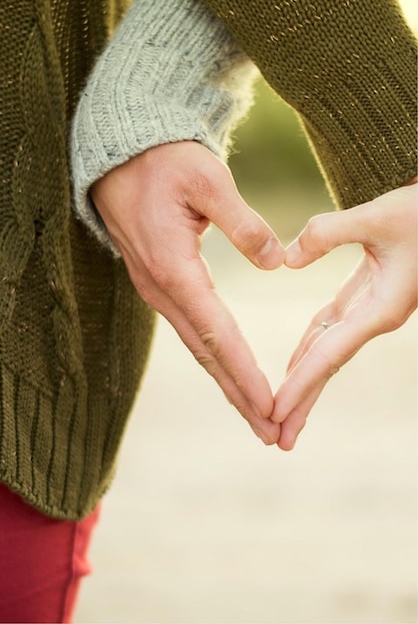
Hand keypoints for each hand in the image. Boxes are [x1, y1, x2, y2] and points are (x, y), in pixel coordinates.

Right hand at [91, 141, 284, 443]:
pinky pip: (189, 329)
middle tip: (270, 432)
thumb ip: (243, 223)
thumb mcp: (207, 180)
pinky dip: (212, 356)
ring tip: (255, 413)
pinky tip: (227, 370)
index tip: (270, 406)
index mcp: (174, 268)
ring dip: (226, 381)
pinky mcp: (157, 283)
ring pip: (196, 346)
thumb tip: (275, 263)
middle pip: (205, 353)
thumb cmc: (162, 162)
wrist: (117, 158)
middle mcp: (161, 288)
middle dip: (238, 394)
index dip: (245, 372)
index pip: (217, 332)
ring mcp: (155, 289)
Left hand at [272, 180, 417, 449]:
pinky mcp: (364, 297)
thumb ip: (329, 233)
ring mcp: (370, 311)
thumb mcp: (378, 216)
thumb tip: (286, 261)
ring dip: (304, 383)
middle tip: (275, 440)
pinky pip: (329, 331)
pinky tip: (294, 365)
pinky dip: (310, 350)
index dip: (299, 385)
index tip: (273, 412)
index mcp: (381, 309)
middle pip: (327, 368)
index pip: (329, 355)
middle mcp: (374, 319)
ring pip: (327, 353)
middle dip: (301, 404)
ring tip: (280, 415)